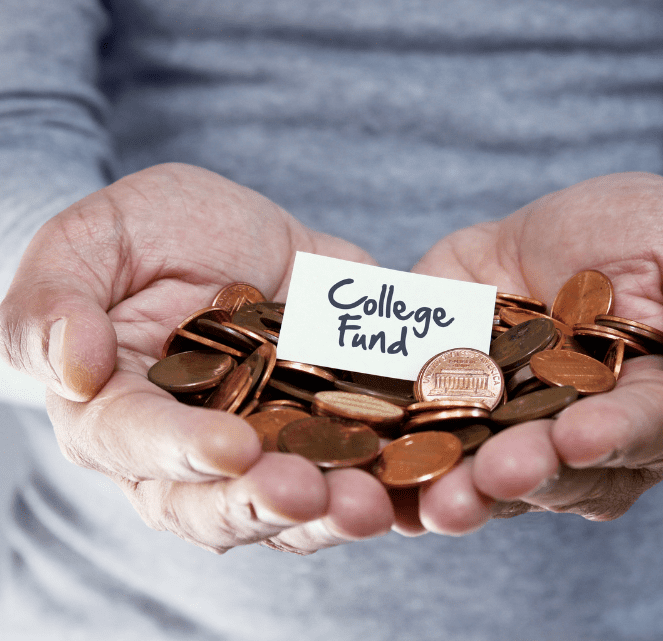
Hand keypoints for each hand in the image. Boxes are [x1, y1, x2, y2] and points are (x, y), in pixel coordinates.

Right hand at [0, 163, 393, 553]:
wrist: (226, 232)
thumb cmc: (145, 234)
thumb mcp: (91, 242)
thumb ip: (55, 303)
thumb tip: (71, 372)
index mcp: (118, 408)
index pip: (135, 443)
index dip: (179, 452)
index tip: (232, 447)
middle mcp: (187, 450)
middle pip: (214, 503)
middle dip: (262, 504)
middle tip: (311, 495)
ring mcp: (263, 447)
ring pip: (286, 509)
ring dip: (328, 515)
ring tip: (369, 506)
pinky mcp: (322, 431)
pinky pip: (348, 472)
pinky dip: (378, 482)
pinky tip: (409, 480)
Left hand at [407, 172, 662, 532]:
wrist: (560, 234)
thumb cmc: (647, 239)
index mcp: (654, 407)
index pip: (641, 429)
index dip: (613, 435)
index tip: (580, 436)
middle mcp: (581, 437)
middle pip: (557, 469)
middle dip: (527, 473)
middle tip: (495, 478)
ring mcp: (511, 430)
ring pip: (489, 472)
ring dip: (462, 488)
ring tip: (435, 500)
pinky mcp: (451, 408)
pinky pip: (427, 438)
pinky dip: (404, 460)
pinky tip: (382, 474)